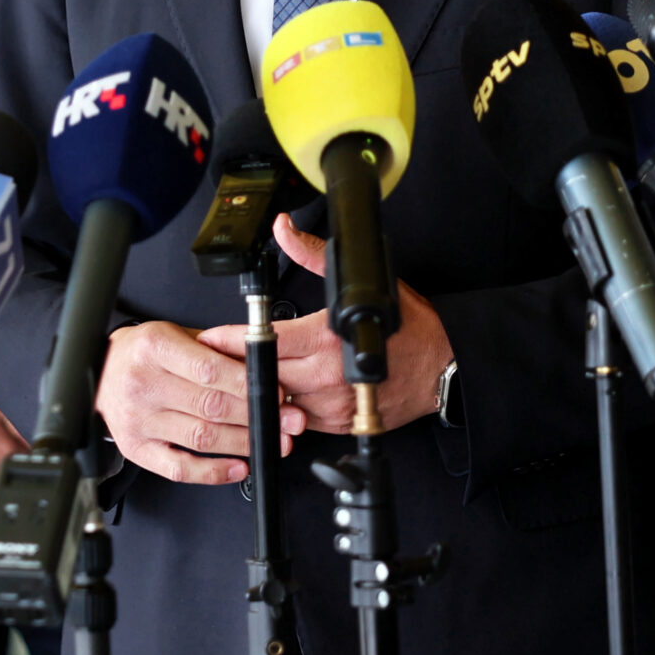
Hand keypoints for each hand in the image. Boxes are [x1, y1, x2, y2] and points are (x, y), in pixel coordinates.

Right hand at [95, 319, 299, 485]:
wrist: (99, 372)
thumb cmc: (141, 352)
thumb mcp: (175, 334)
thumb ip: (214, 348)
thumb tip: (261, 366)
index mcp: (155, 349)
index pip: (210, 370)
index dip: (248, 385)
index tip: (275, 392)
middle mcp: (144, 384)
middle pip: (211, 406)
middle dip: (257, 416)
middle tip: (287, 420)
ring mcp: (139, 420)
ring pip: (202, 437)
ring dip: (244, 443)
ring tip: (271, 441)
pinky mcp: (137, 449)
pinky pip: (179, 468)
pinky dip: (212, 472)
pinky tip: (237, 467)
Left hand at [196, 215, 453, 438]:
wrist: (443, 368)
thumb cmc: (408, 327)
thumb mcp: (359, 283)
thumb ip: (314, 256)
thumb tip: (285, 229)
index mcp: (326, 340)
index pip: (264, 342)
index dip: (231, 340)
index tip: (211, 337)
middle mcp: (326, 377)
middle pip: (264, 376)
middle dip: (240, 365)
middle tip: (221, 356)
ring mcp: (332, 406)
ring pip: (278, 401)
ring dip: (264, 388)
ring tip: (248, 374)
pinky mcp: (338, 425)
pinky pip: (299, 419)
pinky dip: (289, 405)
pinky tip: (285, 390)